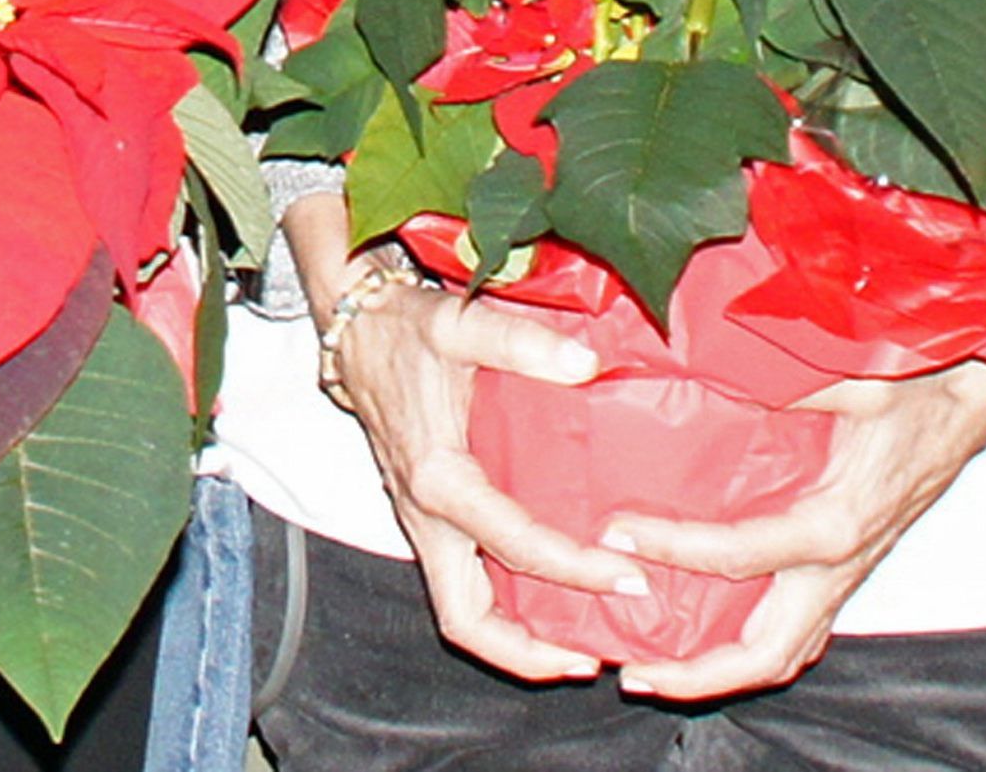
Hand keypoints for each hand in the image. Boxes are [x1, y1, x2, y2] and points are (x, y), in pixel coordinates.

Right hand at [318, 265, 641, 680]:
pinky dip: (501, 611)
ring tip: (576, 651)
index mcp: (437, 478)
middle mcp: (425, 515)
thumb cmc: (407, 330)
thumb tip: (586, 364)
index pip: (515, 546)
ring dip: (512, 642)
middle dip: (527, 654)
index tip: (629, 578)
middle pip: (466, 620)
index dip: (576, 569)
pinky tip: (548, 601)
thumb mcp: (460, 325)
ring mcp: (422, 524)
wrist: (356, 331)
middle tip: (592, 658)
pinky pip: (461, 587)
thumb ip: (521, 343)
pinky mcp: (427, 520)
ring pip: (459, 612)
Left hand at [601, 358, 985, 701]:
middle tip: (634, 672)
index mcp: (834, 525)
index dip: (672, 548)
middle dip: (700, 675)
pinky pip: (799, 630)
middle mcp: (839, 565)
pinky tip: (711, 637)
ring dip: (723, 673)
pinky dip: (753, 648)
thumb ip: (786, 382)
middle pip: (767, 652)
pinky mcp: (846, 569)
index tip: (617, 534)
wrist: (971, 403)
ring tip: (659, 671)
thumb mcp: (851, 379)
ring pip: (785, 653)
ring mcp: (845, 575)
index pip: (737, 554)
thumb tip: (708, 363)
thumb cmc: (916, 390)